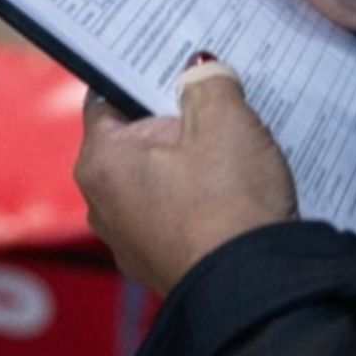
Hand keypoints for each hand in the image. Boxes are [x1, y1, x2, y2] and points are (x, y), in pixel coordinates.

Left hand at [74, 55, 297, 294]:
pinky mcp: (161, 261)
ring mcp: (129, 238)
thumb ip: (208, 83)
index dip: (142, 76)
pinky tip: (233, 194)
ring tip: (232, 152)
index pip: (107, 97)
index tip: (173, 66)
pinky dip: (199, 199)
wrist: (254, 290)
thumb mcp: (225, 121)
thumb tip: (202, 71)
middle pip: (136, 139)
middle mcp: (101, 203)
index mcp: (101, 162)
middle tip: (215, 104)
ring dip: (191, 163)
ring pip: (159, 178)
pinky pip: (176, 213)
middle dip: (174, 121)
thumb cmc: (229, 204)